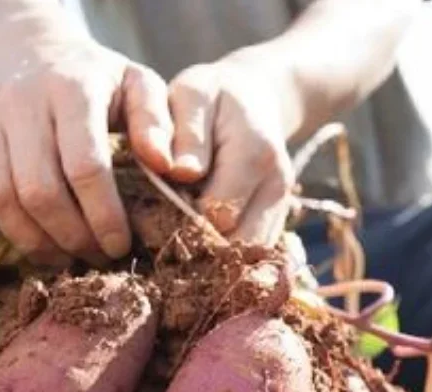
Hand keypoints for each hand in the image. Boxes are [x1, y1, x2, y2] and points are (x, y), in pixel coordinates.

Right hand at [0, 42, 173, 265]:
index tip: (120, 246)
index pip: (86, 167)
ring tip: (59, 255)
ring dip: (28, 239)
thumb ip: (158, 124)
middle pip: (38, 190)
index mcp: (73, 90)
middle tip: (93, 258)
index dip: (104, 216)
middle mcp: (20, 101)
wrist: (32, 48)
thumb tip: (173, 168)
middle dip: (70, 237)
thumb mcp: (139, 86)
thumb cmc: (98, 80)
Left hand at [167, 55, 296, 245]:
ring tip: (180, 239)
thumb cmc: (213, 96)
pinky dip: (225, 255)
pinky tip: (199, 239)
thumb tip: (182, 172)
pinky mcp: (278, 220)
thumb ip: (187, 132)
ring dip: (212, 256)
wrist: (256, 99)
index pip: (218, 212)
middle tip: (161, 233)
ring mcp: (282, 207)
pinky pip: (252, 253)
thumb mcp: (193, 94)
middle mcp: (277, 186)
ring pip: (247, 256)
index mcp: (255, 154)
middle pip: (235, 244)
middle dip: (196, 246)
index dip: (179, 220)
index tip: (150, 214)